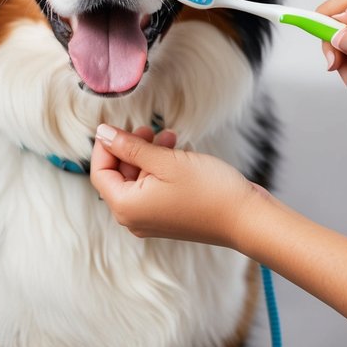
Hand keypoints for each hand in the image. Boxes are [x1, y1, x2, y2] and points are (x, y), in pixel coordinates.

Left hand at [91, 124, 266, 245]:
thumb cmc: (208, 190)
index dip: (106, 146)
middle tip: (148, 128)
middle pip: (118, 176)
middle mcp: (134, 218)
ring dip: (148, 155)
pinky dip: (160, 169)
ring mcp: (151, 220)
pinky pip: (153, 188)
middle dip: (131, 148)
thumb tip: (102, 134)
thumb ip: (130, 147)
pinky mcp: (168, 217)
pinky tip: (177, 151)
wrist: (246, 218)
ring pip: (138, 179)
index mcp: (126, 207)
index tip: (119, 126)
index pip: (100, 172)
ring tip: (167, 136)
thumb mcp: (165, 161)